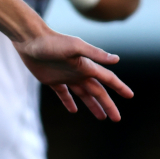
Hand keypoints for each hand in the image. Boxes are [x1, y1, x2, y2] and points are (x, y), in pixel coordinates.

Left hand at [14, 29, 132, 119]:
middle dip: (108, 104)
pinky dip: (69, 102)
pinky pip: (63, 94)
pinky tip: (74, 110)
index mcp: (87, 66)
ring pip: (83, 95)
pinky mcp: (51, 80)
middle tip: (116, 119)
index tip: (130, 96)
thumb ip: (95, 53)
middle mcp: (79, 72)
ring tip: (102, 117)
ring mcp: (65, 76)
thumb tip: (117, 59)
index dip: (119, 87)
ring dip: (92, 105)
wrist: (29, 39)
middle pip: (97, 92)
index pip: (108, 79)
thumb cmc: (52, 42)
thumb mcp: (75, 47)